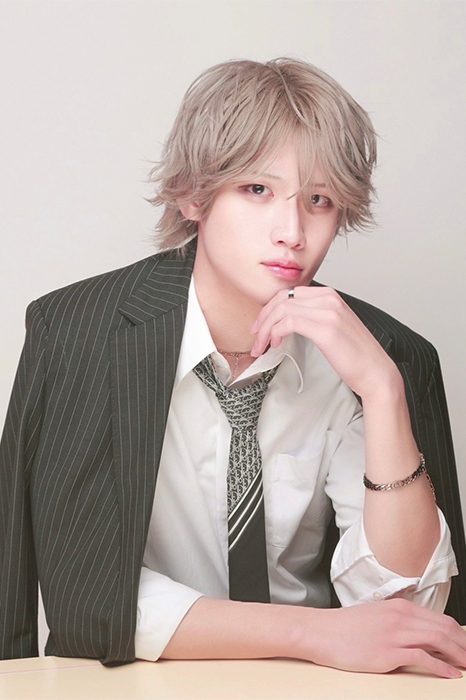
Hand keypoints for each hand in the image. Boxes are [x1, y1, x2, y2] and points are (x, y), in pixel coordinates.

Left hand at [251, 286, 399, 400]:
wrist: (375, 372)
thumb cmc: (354, 355)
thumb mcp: (332, 327)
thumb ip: (313, 317)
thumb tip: (286, 321)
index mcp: (330, 295)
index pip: (288, 293)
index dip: (269, 308)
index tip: (260, 325)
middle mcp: (329, 298)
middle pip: (282, 299)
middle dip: (263, 318)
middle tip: (255, 336)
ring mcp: (328, 311)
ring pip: (281, 310)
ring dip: (266, 329)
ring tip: (261, 346)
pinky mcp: (326, 328)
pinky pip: (288, 322)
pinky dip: (275, 333)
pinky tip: (275, 344)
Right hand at [302, 599, 465, 677]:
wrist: (320, 632)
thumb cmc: (345, 628)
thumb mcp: (377, 616)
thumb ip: (400, 622)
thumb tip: (422, 636)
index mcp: (399, 607)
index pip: (440, 619)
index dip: (459, 634)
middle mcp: (400, 617)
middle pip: (444, 628)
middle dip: (464, 644)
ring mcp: (394, 634)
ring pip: (438, 639)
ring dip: (458, 654)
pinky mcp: (387, 652)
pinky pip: (422, 657)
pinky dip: (441, 666)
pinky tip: (450, 674)